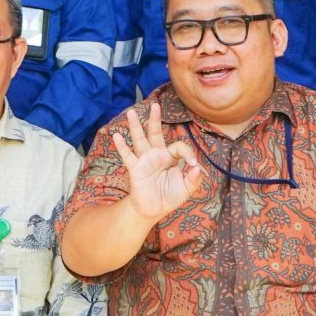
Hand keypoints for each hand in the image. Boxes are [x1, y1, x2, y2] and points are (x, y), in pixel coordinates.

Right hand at [107, 100, 205, 224]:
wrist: (153, 210)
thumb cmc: (169, 197)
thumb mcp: (187, 188)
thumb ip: (194, 178)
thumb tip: (198, 167)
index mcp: (170, 157)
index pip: (179, 146)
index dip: (188, 153)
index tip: (192, 165)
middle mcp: (156, 155)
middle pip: (155, 133)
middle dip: (155, 119)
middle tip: (155, 104)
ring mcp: (144, 161)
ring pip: (140, 140)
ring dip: (135, 126)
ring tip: (131, 112)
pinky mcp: (135, 169)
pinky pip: (128, 156)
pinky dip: (122, 146)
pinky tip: (117, 136)